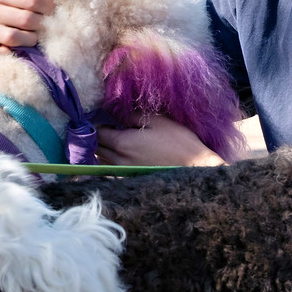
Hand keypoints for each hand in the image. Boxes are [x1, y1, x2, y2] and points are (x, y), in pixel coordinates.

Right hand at [0, 0, 67, 49]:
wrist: (1, 25)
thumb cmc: (20, 5)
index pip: (32, 0)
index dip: (48, 8)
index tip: (54, 11)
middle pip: (25, 19)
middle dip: (41, 25)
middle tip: (47, 27)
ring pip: (12, 37)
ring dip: (30, 40)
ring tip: (34, 37)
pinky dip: (10, 54)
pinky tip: (19, 52)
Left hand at [96, 118, 223, 166]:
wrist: (195, 168)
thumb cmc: (178, 142)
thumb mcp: (157, 120)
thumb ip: (132, 116)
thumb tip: (114, 112)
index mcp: (122, 144)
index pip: (97, 132)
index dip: (96, 122)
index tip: (100, 114)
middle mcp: (118, 161)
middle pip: (96, 147)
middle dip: (96, 135)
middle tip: (104, 124)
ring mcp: (124, 172)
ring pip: (102, 159)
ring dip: (103, 148)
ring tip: (111, 137)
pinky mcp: (131, 179)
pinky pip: (111, 168)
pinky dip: (110, 159)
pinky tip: (120, 152)